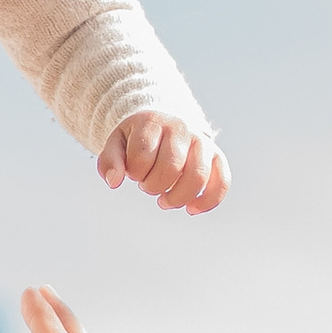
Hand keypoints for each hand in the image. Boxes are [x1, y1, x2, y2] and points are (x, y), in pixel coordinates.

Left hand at [98, 113, 227, 213]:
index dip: (135, 172)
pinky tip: (191, 209)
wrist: (163, 123)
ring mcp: (202, 141)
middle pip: (171, 167)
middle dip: (153, 186)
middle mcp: (181, 128)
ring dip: (177, 197)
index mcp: (153, 122)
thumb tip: (114, 182)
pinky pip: (222, 181)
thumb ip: (109, 161)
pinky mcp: (216, 156)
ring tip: (164, 201)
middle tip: (147, 186)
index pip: (143, 155)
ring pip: (197, 176)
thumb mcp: (116, 143)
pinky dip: (208, 200)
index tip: (133, 173)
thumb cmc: (138, 139)